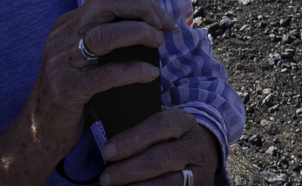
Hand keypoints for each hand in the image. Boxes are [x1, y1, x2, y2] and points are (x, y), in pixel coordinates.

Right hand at [20, 0, 175, 164]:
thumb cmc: (75, 93)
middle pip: (104, 3)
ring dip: (138, 33)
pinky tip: (150, 74)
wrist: (40, 133)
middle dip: (141, 8)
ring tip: (158, 42)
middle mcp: (62, 37)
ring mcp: (61, 62)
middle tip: (165, 25)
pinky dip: (132, 71)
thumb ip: (110, 37)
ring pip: (103, 34)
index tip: (162, 17)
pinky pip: (105, 74)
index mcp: (69, 24)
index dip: (140, 1)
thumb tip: (151, 22)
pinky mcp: (66, 89)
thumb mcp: (88, 58)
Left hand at [98, 109, 223, 185]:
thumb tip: (101, 129)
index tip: (107, 151)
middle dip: (129, 170)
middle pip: (162, 158)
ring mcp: (200, 170)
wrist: (200, 157)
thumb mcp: (161, 127)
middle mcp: (195, 145)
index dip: (132, 139)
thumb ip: (139, 127)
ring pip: (168, 183)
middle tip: (105, 178)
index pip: (160, 125)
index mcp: (184, 122)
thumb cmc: (168, 140)